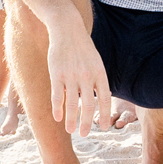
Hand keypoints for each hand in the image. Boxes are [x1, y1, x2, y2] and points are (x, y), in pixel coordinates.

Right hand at [46, 18, 113, 136]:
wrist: (67, 29)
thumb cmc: (82, 47)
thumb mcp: (95, 61)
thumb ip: (97, 79)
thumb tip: (100, 99)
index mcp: (99, 72)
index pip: (104, 99)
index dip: (105, 114)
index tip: (104, 127)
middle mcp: (86, 75)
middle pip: (88, 105)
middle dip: (87, 123)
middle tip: (85, 134)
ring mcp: (71, 75)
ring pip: (72, 104)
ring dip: (72, 120)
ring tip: (71, 131)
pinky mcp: (57, 74)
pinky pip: (58, 96)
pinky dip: (57, 109)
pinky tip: (58, 118)